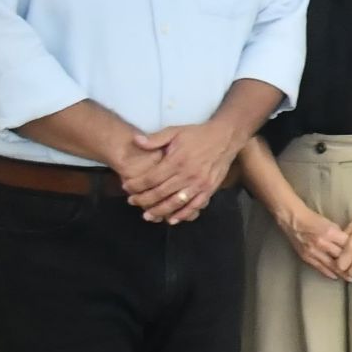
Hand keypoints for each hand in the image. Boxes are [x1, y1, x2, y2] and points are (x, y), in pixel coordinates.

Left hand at [123, 122, 238, 223]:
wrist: (225, 137)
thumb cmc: (197, 134)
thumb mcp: (175, 131)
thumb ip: (155, 139)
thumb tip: (135, 140)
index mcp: (176, 161)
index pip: (151, 178)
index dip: (136, 185)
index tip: (126, 187)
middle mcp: (187, 175)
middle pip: (160, 193)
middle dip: (143, 200)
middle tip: (132, 202)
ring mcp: (199, 184)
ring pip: (175, 203)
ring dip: (159, 211)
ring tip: (147, 216)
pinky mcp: (209, 189)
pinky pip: (194, 206)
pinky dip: (182, 215)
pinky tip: (172, 220)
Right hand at [283, 206, 351, 279]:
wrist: (293, 220)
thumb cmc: (313, 219)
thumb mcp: (330, 223)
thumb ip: (340, 234)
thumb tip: (350, 244)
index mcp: (330, 232)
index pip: (348, 245)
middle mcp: (322, 243)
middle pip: (341, 257)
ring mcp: (313, 252)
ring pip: (332, 266)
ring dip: (342, 273)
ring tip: (351, 278)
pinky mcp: (306, 257)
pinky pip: (320, 268)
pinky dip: (329, 273)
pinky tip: (336, 277)